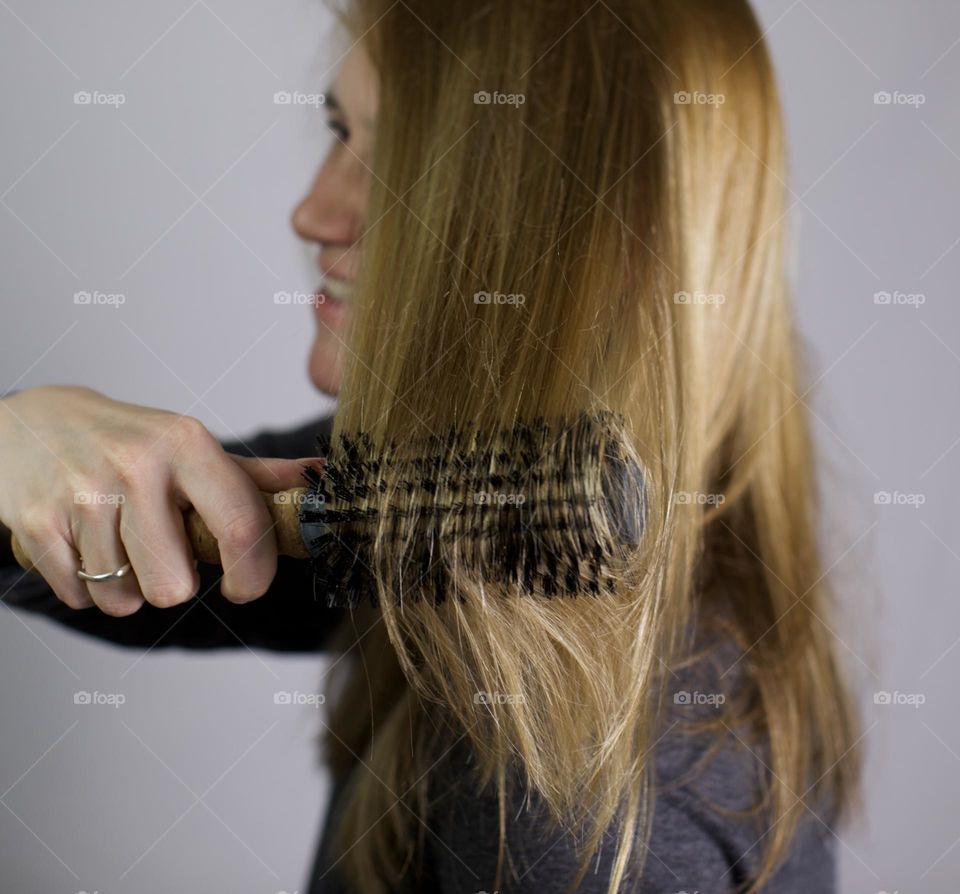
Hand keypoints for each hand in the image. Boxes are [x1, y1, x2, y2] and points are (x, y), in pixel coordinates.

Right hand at [0, 386, 308, 615]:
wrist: (33, 425)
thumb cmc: (128, 443)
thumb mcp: (192, 447)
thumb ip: (255, 476)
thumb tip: (320, 480)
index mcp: (187, 444)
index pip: (241, 525)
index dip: (252, 574)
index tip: (242, 587)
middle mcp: (137, 465)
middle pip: (174, 586)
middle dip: (171, 582)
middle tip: (161, 548)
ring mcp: (82, 494)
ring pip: (124, 600)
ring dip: (126, 587)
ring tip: (119, 543)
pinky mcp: (37, 524)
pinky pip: (79, 598)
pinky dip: (86, 587)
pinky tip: (85, 545)